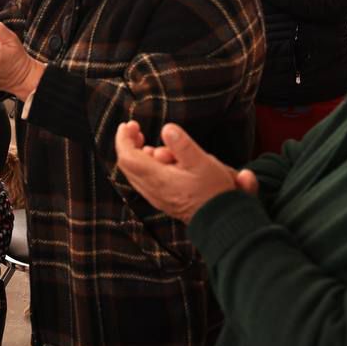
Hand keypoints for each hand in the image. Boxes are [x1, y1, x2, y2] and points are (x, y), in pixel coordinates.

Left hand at [113, 121, 257, 223]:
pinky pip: (146, 181)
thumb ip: (182, 144)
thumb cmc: (213, 191)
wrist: (222, 220)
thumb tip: (166, 129)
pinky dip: (148, 167)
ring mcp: (157, 197)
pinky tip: (163, 161)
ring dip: (141, 156)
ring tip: (159, 147)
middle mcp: (152, 190)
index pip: (128, 157)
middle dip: (129, 144)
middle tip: (137, 130)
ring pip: (136, 174)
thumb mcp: (201, 162)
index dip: (124, 138)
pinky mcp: (164, 201)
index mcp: (158, 179)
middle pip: (128, 165)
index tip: (129, 124)